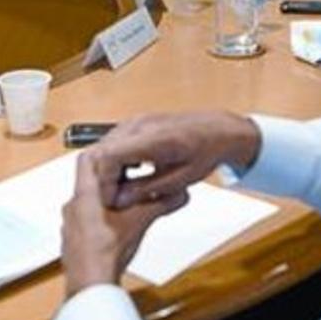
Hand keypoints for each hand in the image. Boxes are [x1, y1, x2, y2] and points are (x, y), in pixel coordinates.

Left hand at [62, 150, 188, 296]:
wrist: (89, 287)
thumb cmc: (104, 255)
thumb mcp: (139, 222)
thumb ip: (159, 204)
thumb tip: (178, 194)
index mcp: (84, 196)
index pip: (87, 158)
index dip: (105, 150)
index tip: (121, 150)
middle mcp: (72, 207)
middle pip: (88, 178)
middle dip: (110, 174)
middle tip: (130, 172)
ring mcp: (70, 225)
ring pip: (87, 199)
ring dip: (106, 196)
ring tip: (127, 199)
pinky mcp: (73, 241)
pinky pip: (85, 219)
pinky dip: (101, 215)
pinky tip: (116, 226)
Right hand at [88, 111, 260, 209]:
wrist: (217, 130)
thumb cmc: (205, 152)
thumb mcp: (180, 179)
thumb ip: (148, 190)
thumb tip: (120, 200)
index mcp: (155, 140)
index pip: (111, 157)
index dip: (105, 182)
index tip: (112, 199)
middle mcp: (143, 125)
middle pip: (103, 151)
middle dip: (103, 178)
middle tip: (115, 199)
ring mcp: (139, 120)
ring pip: (106, 145)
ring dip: (108, 169)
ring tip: (122, 189)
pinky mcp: (138, 121)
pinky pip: (115, 140)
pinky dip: (115, 158)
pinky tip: (128, 173)